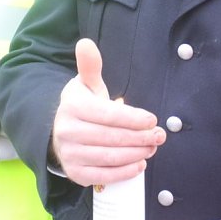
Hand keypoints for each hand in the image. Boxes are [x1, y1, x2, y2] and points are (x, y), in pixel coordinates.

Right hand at [52, 38, 165, 186]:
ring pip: (111, 157)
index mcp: (72, 106)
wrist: (60, 131)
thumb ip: (90, 65)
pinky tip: (140, 164)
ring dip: (137, 153)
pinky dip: (125, 172)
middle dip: (140, 137)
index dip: (133, 118)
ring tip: (152, 147)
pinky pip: (104, 176)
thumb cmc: (83, 105)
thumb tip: (86, 43)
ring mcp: (70, 154)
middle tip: (159, 136)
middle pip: (112, 137)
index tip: (153, 119)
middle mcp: (67, 131)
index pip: (108, 115)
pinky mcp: (75, 173)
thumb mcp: (86, 84)